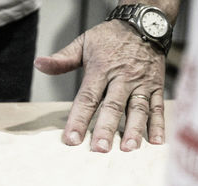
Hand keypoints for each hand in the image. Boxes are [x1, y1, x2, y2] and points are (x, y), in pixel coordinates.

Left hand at [35, 20, 164, 151]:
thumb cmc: (110, 37)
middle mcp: (122, 78)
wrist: (143, 23)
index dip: (79, 119)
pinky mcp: (156, 86)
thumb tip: (39, 64)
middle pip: (112, 106)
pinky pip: (158, 106)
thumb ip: (62, 59)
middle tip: (99, 149)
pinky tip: (156, 142)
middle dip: (106, 129)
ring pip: (138, 109)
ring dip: (134, 130)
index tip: (72, 139)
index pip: (87, 98)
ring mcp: (141, 83)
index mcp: (101, 69)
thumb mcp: (83, 43)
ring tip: (128, 149)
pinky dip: (158, 124)